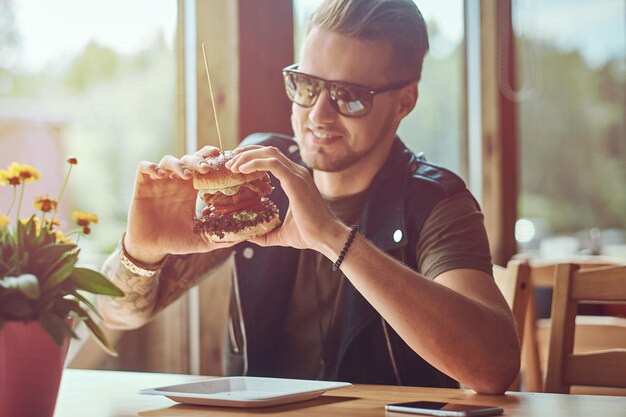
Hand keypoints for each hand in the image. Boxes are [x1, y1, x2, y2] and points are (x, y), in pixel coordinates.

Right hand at [125, 146, 235, 262]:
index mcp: (191, 190)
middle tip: (206, 168)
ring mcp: (159, 182)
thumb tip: (246, 236)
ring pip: (168, 160)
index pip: (203, 167)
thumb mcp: (202, 240)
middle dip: (198, 160)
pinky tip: (160, 176)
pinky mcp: (142, 185)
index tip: (223, 160)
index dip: (212, 161)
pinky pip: (144, 167)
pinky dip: (152, 167)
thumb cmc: (175, 241)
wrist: (150, 248)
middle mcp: (176, 182)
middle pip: (188, 159)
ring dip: (178, 164)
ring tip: (186, 175)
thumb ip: (222, 237)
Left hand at [226, 145, 346, 253]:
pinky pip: (272, 164)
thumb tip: (250, 237)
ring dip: (248, 156)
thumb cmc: (309, 235)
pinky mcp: (295, 181)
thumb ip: (266, 233)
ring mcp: (297, 175)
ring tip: (232, 165)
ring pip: (269, 153)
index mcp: (295, 179)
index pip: (272, 159)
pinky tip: (242, 170)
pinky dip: (255, 163)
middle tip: (229, 162)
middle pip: (268, 151)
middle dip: (247, 153)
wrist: (326, 237)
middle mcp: (297, 173)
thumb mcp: (281, 234)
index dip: (253, 157)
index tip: (236, 165)